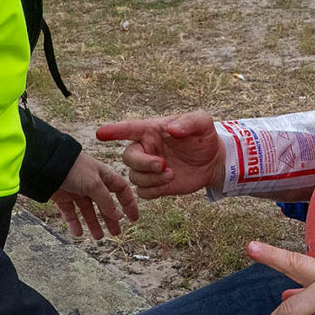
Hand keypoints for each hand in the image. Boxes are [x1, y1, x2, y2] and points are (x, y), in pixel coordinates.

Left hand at [51, 152, 137, 239]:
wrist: (45, 164)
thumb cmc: (73, 168)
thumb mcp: (94, 184)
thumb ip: (106, 201)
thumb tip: (119, 215)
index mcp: (103, 175)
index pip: (121, 189)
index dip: (128, 203)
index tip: (133, 218)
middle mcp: (91, 183)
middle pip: (105, 203)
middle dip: (111, 218)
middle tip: (116, 233)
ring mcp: (76, 190)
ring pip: (88, 210)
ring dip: (94, 223)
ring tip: (98, 237)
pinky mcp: (62, 197)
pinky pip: (70, 213)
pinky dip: (74, 223)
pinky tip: (78, 233)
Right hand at [96, 111, 223, 199]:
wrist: (214, 161)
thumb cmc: (205, 137)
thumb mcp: (202, 123)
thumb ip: (189, 122)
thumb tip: (172, 129)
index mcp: (152, 130)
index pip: (129, 129)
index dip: (114, 131)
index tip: (100, 134)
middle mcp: (146, 149)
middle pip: (128, 157)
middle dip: (143, 163)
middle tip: (163, 165)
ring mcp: (148, 168)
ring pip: (134, 177)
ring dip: (151, 179)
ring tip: (172, 174)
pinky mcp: (155, 185)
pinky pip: (142, 192)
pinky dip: (153, 190)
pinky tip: (169, 184)